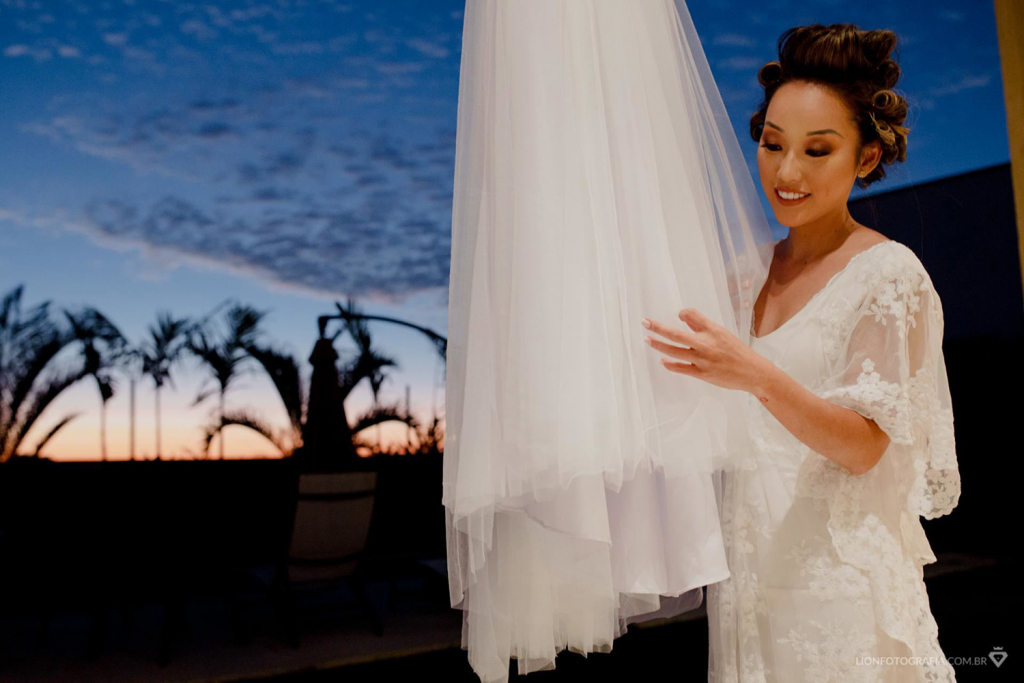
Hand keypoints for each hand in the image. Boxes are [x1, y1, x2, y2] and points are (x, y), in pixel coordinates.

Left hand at [642, 308, 767, 392]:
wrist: (753, 372)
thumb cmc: (738, 352)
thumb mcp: (723, 334)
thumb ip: (703, 328)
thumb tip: (685, 319)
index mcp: (713, 330)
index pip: (691, 314)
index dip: (683, 313)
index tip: (679, 316)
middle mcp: (706, 343)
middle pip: (675, 334)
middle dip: (657, 327)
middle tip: (644, 322)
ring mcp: (702, 359)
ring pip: (674, 351)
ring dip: (658, 345)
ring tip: (647, 340)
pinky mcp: (701, 373)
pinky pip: (680, 368)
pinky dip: (669, 364)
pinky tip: (662, 360)